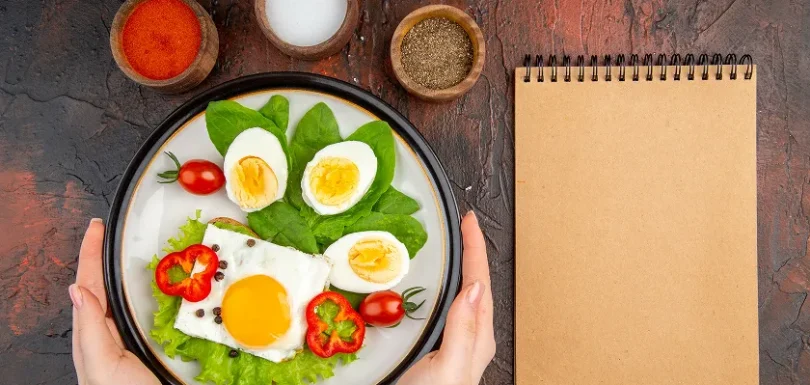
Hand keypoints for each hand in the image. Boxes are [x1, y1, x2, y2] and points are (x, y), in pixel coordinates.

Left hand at [70, 218, 159, 384]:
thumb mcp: (103, 364)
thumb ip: (91, 329)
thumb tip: (78, 289)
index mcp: (94, 335)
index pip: (88, 284)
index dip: (90, 253)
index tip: (97, 227)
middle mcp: (111, 336)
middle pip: (106, 287)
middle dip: (107, 260)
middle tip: (113, 233)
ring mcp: (132, 342)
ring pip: (127, 301)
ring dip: (131, 277)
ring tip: (137, 255)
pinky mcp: (154, 348)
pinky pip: (153, 314)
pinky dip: (156, 297)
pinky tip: (165, 292)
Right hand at [397, 211, 495, 384]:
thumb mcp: (450, 364)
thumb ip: (464, 328)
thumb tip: (476, 286)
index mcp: (477, 336)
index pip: (480, 281)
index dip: (475, 248)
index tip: (470, 221)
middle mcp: (468, 336)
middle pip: (473, 283)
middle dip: (470, 252)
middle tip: (462, 226)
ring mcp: (453, 341)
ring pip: (459, 295)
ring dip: (457, 269)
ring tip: (452, 248)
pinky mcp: (435, 346)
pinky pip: (443, 308)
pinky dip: (439, 289)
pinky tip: (430, 288)